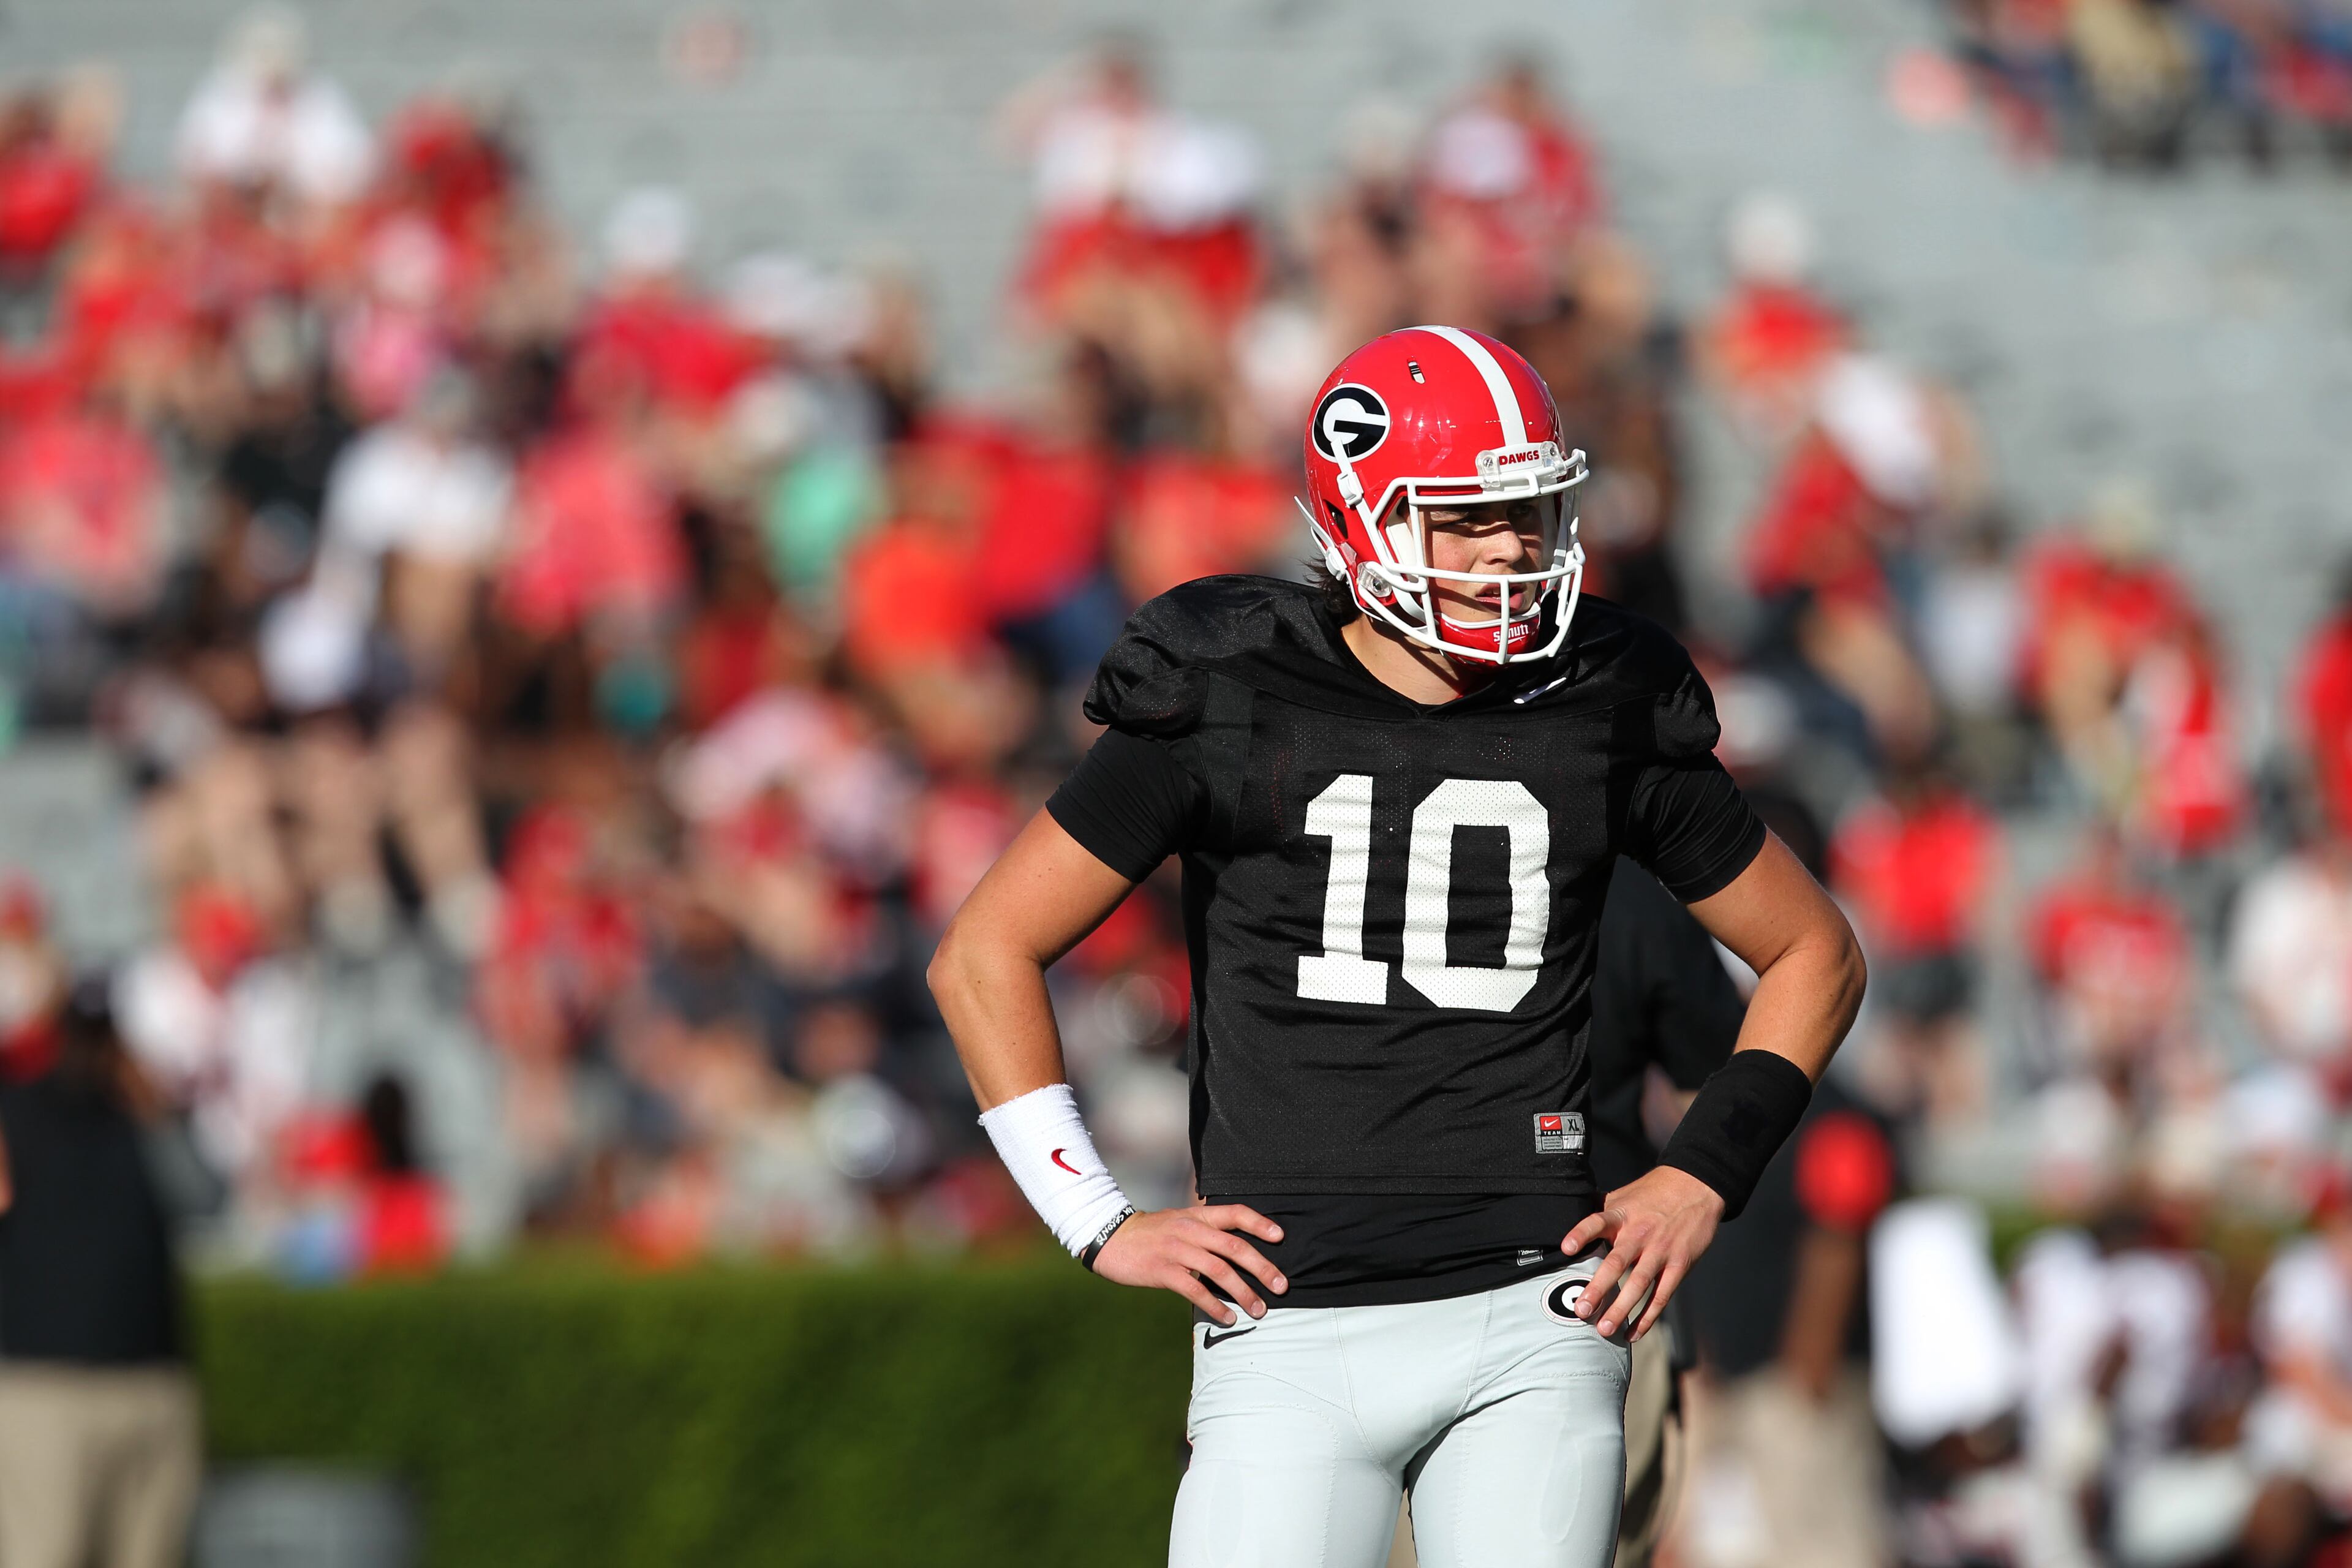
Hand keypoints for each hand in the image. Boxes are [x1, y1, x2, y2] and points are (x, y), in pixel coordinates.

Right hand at [1091, 1203, 1287, 1325]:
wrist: (1111, 1238)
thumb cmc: (1150, 1234)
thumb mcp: (1179, 1221)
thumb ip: (1205, 1230)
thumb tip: (1236, 1249)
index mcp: (1197, 1216)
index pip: (1235, 1213)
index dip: (1260, 1224)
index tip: (1280, 1237)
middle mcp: (1191, 1230)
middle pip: (1234, 1246)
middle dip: (1262, 1267)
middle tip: (1281, 1286)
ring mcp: (1177, 1250)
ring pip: (1219, 1270)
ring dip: (1243, 1292)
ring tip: (1259, 1309)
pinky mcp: (1164, 1271)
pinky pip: (1195, 1290)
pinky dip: (1215, 1305)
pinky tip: (1228, 1317)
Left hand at [1560, 1167, 1725, 1340]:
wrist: (1695, 1187)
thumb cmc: (1653, 1193)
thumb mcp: (1623, 1195)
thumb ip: (1599, 1208)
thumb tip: (1568, 1211)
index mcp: (1621, 1214)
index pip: (1597, 1222)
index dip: (1581, 1234)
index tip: (1565, 1248)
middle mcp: (1639, 1233)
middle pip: (1617, 1262)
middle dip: (1598, 1288)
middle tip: (1581, 1311)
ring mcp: (1661, 1250)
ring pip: (1639, 1284)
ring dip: (1622, 1309)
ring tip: (1604, 1329)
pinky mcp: (1679, 1264)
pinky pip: (1662, 1295)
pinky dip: (1648, 1317)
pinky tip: (1633, 1333)